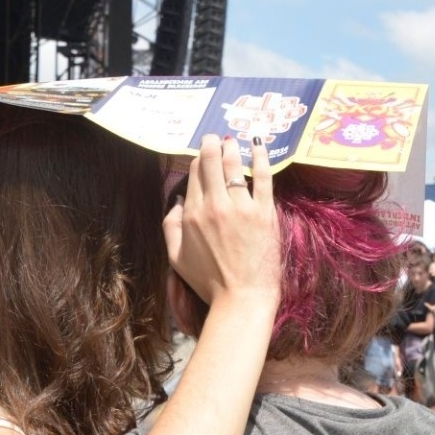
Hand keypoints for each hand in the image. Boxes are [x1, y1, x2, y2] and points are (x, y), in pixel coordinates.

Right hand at [164, 135, 280, 309]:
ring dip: (232, 147)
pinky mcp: (264, 212)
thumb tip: (177, 201)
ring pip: (234, 165)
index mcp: (192, 215)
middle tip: (215, 137)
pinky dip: (260, 157)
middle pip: (211, 162)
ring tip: (232, 139)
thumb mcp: (176, 258)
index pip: (194, 174)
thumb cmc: (208, 282)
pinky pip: (263, 177)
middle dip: (212, 144)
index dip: (198, 160)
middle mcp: (215, 206)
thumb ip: (170, 227)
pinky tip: (258, 145)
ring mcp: (242, 207)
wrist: (242, 297)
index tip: (203, 155)